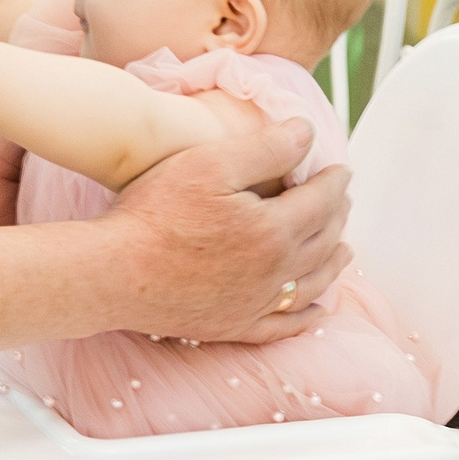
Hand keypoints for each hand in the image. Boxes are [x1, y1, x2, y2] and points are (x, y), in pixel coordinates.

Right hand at [99, 118, 352, 345]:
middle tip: (341, 201)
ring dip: (333, 263)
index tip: (341, 169)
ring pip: (313, 283)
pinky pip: (285, 325)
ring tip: (343, 249)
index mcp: (274, 230)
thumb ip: (266, 148)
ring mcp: (256, 304)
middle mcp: (275, 272)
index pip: (320, 201)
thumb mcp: (209, 164)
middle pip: (322, 241)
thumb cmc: (156, 213)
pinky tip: (316, 309)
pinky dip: (308, 316)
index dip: (334, 181)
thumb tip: (308, 133)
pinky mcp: (234, 327)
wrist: (114, 273)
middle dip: (337, 217)